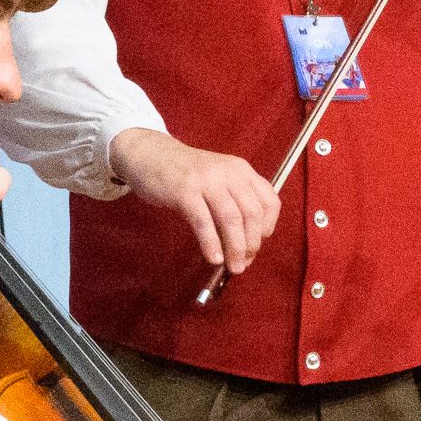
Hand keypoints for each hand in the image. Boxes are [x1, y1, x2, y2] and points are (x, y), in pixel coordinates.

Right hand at [111, 126, 279, 274]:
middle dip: (251, 245)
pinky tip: (214, 258)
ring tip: (232, 266)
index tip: (257, 244)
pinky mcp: (185, 190)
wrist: (151, 154)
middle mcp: (229, 172)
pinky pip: (203, 222)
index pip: (269, 202)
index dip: (267, 228)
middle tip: (244, 263)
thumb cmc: (184, 174)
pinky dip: (211, 243)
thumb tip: (244, 243)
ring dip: (235, 248)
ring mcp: (207, 180)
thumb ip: (233, 203)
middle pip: (252, 214)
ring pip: (231, 219)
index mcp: (241, 170)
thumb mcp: (218, 179)